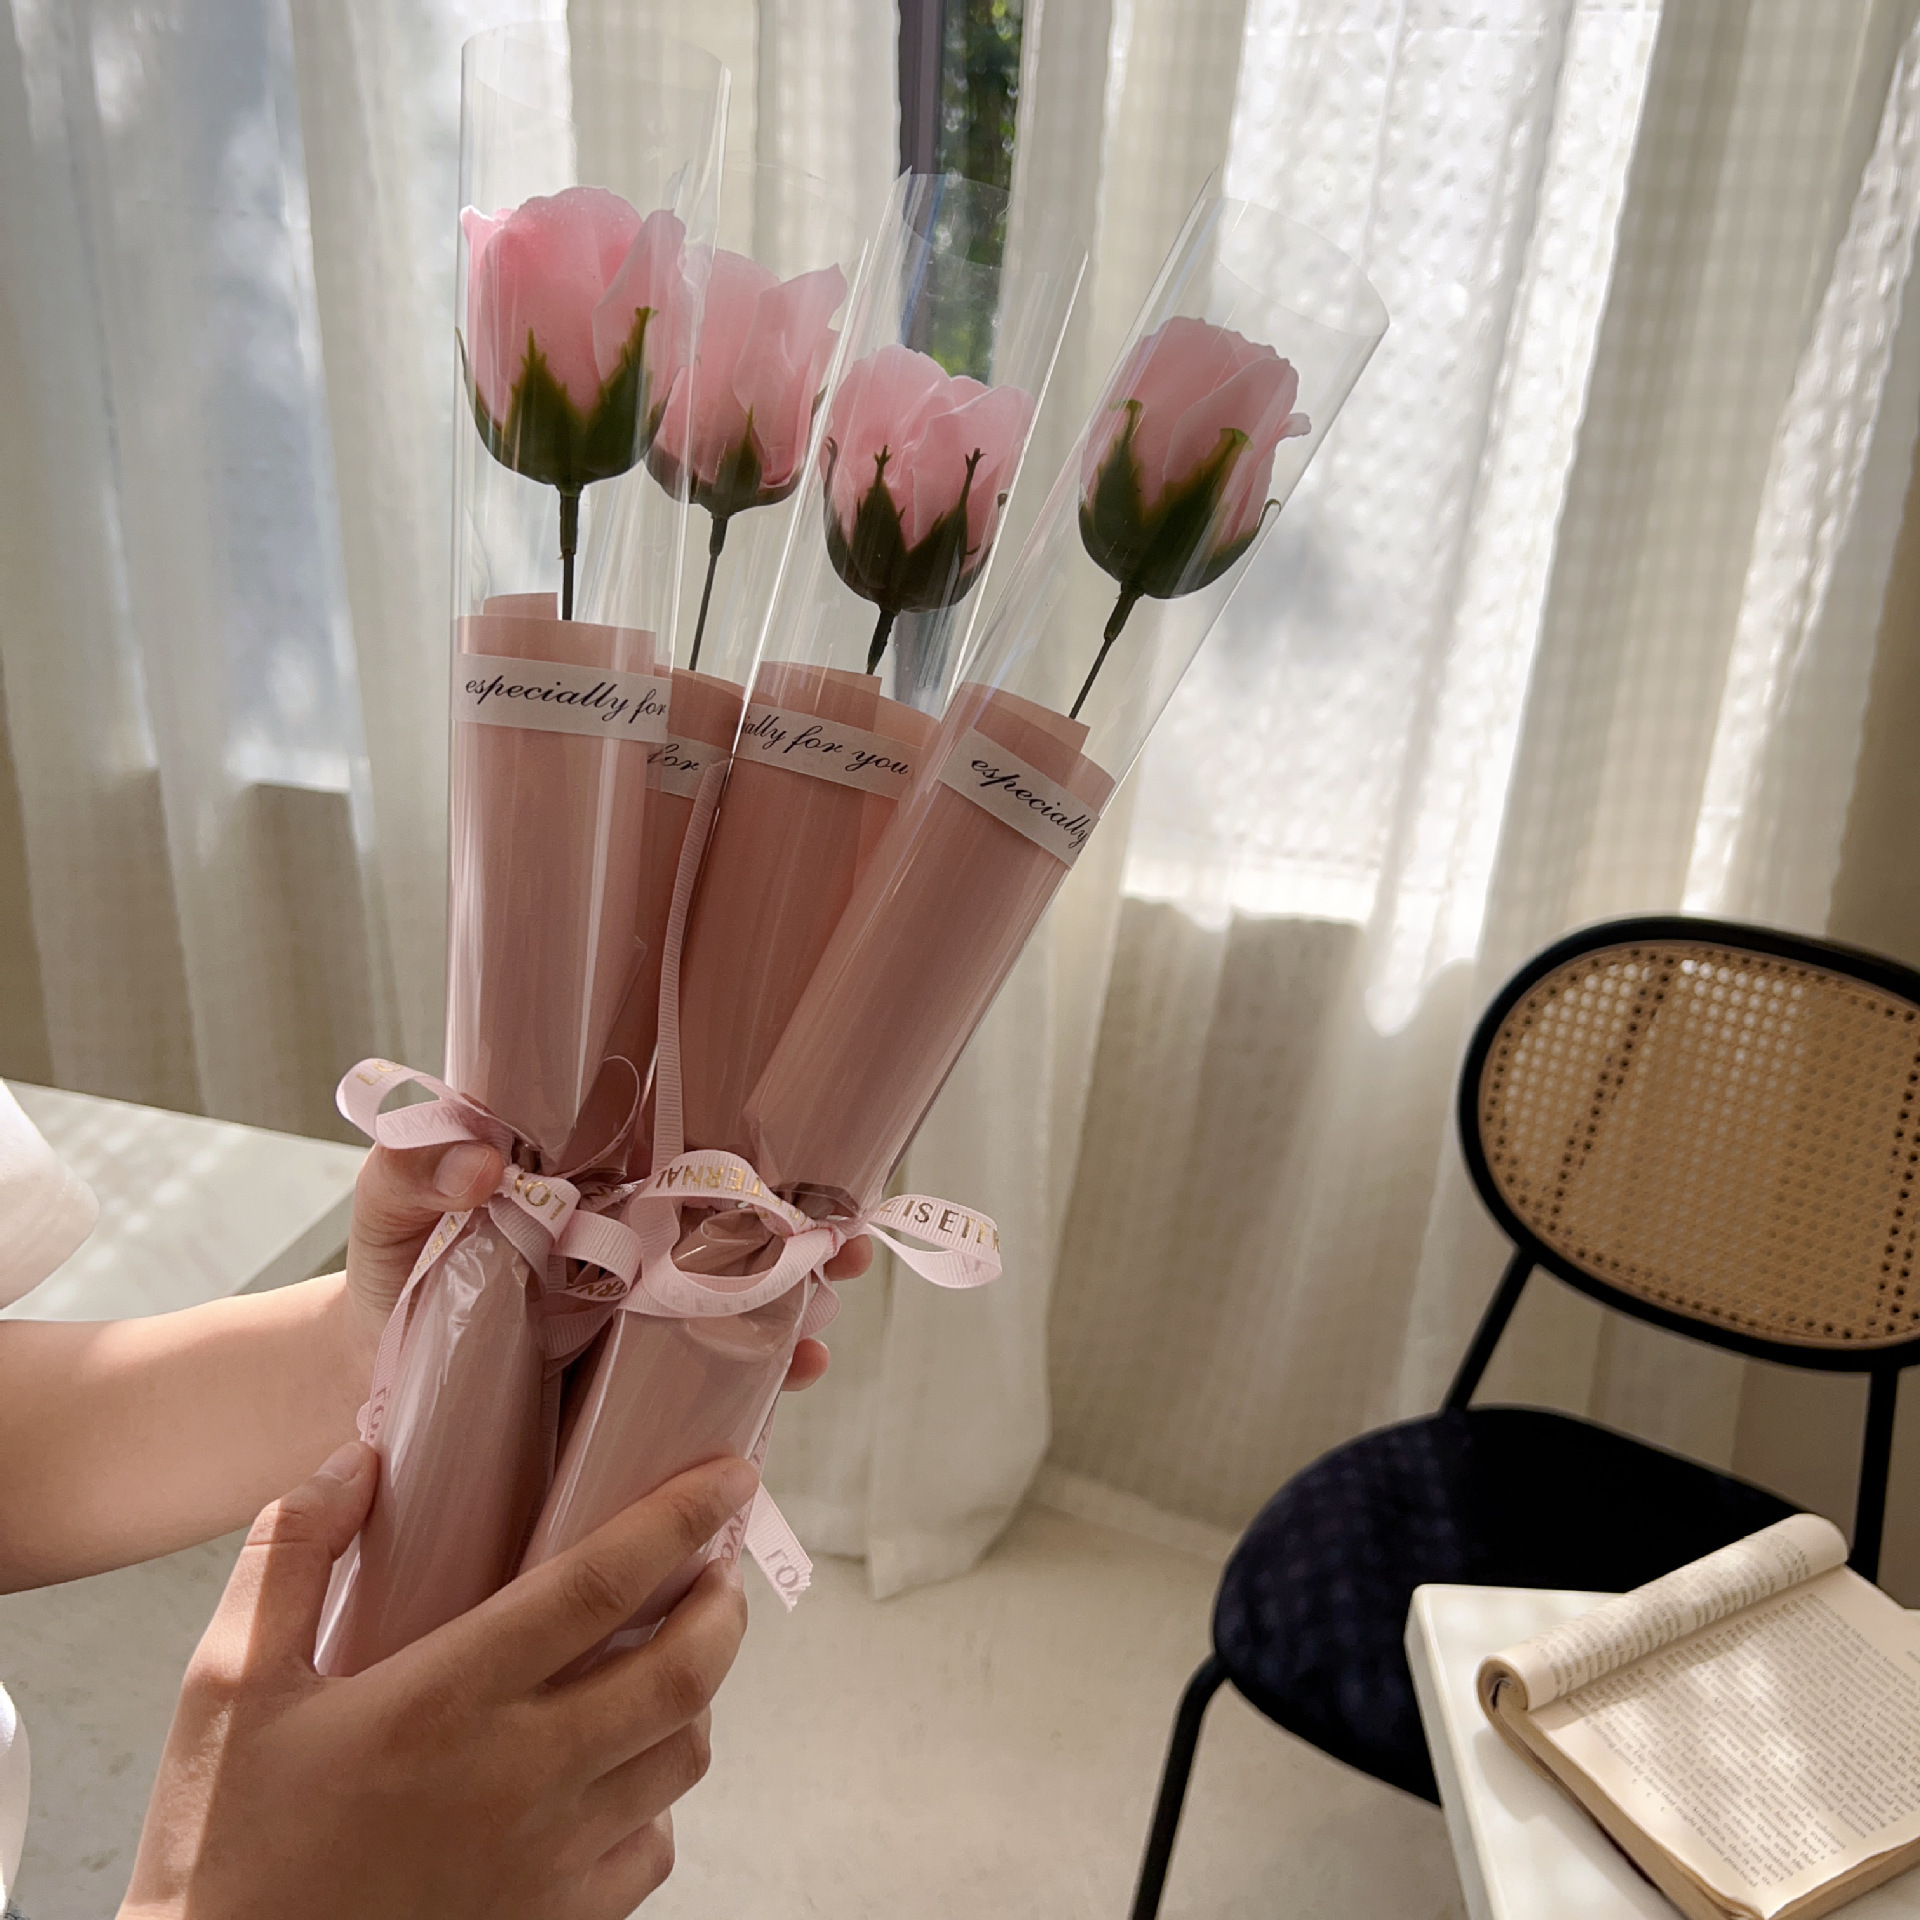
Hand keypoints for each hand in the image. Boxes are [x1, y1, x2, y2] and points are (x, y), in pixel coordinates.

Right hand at [122, 1447, 759, 1919]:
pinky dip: (660, 1793)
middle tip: (716, 1565)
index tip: (726, 1475)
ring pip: (682, 1756)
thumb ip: (289, 1557)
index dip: (679, 1518)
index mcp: (442, 1702)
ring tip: (678, 1649)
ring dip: (700, 1692)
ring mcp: (547, 1863)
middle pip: (682, 1672)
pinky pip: (653, 1847)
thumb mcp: (225, 1687)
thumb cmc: (225, 1851)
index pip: (599, 1585)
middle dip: (723, 1604)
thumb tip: (357, 1461)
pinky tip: (625, 1762)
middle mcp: (517, 1780)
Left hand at [342, 1142, 868, 1390]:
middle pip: (747, 1241)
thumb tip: (482, 1164)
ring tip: (814, 1346)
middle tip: (847, 1254)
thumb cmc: (388, 1273)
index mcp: (600, 1193)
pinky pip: (700, 1400)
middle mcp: (636, 1258)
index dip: (766, 1164)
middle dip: (811, 1245)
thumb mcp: (390, 1207)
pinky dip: (747, 1402)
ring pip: (740, 1320)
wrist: (355, 1382)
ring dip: (793, 1326)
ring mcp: (637, 1334)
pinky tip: (769, 1411)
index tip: (814, 1171)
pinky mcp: (623, 1406)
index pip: (702, 1164)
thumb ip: (414, 1169)